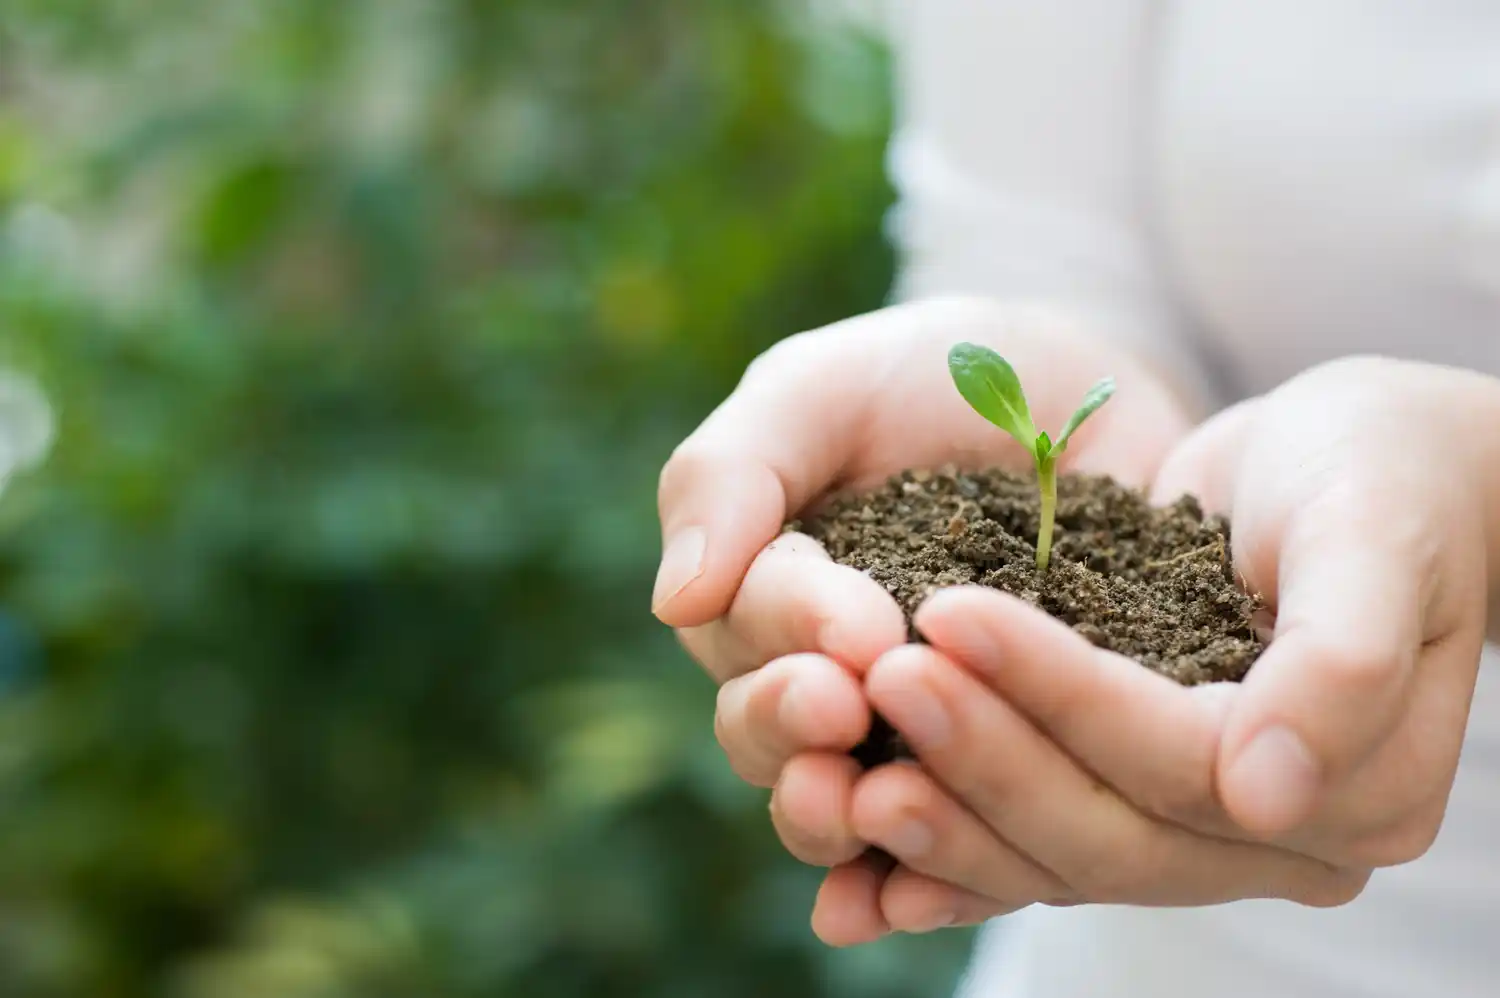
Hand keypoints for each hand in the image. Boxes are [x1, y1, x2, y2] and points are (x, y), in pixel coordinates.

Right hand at [652, 297, 1193, 943]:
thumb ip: (734, 472)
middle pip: (770, 732)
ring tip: (867, 811)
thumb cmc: (940, 370)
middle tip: (843, 708)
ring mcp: (910, 724)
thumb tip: (673, 600)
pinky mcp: (1002, 760)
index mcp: (769, 587)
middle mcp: (823, 671)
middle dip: (793, 729)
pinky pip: (950, 838)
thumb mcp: (825, 386)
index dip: (790, 634)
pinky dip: (921, 881)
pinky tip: (900, 908)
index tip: (857, 631)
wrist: (1091, 396)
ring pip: (841, 800)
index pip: (747, 628)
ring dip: (836, 820)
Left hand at [839, 356, 1494, 932]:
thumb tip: (1264, 794)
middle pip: (1107, 831)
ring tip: (840, 765)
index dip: (1061, 696)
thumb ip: (1340, 662)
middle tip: (876, 679)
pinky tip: (861, 833)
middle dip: (981, 757)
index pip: (1179, 760)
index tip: (949, 612)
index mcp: (1359, 786)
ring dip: (948, 814)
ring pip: (1058, 857)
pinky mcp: (1133, 796)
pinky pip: (1035, 844)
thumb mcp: (1376, 536)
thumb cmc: (1382, 478)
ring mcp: (1201, 831)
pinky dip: (952, 845)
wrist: (1359, 471)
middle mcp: (1280, 837)